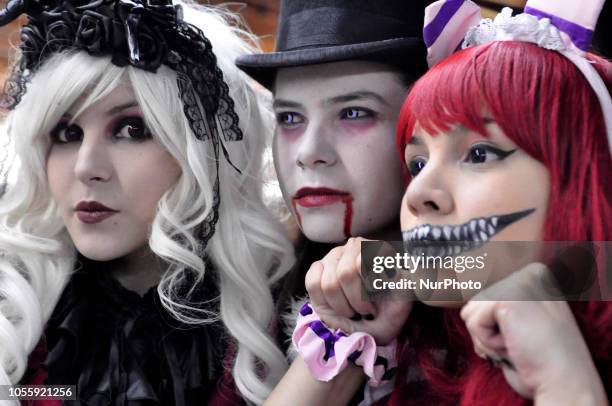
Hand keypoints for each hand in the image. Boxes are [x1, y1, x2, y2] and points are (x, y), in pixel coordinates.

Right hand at [305, 237, 411, 344]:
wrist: (367, 329)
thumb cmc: (386, 315)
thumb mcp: (401, 303)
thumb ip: (404, 287)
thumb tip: (397, 273)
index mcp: (381, 249)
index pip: (366, 263)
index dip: (369, 289)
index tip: (378, 302)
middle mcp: (357, 245)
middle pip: (346, 273)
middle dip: (356, 301)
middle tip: (365, 310)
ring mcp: (335, 254)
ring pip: (329, 282)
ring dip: (342, 306)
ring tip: (352, 310)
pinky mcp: (318, 266)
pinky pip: (313, 283)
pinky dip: (325, 302)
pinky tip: (337, 305)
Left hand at [460, 263, 605, 403]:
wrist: (565, 381)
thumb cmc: (542, 361)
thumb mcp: (521, 323)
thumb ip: (499, 308)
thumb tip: (466, 306)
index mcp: (534, 276)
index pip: (485, 297)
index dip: (495, 326)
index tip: (523, 336)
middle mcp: (527, 274)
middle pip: (475, 304)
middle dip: (489, 332)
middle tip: (520, 343)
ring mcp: (518, 283)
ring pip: (470, 313)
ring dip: (486, 339)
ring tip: (517, 344)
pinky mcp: (506, 299)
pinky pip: (473, 323)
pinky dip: (487, 343)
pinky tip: (514, 345)